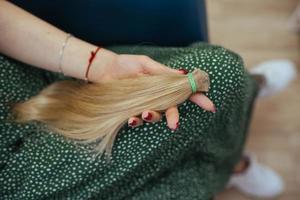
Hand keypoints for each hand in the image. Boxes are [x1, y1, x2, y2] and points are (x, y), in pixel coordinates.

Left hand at [90, 50, 215, 129]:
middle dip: (174, 117)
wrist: (106, 70)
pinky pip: (137, 120)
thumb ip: (163, 72)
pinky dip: (136, 121)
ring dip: (153, 118)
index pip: (185, 92)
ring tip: (145, 114)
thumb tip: (184, 74)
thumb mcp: (146, 64)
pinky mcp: (132, 111)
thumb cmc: (127, 64)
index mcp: (165, 85)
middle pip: (171, 109)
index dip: (198, 99)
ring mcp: (146, 105)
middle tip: (174, 125)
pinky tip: (132, 119)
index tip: (210, 107)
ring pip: (155, 116)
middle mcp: (158, 97)